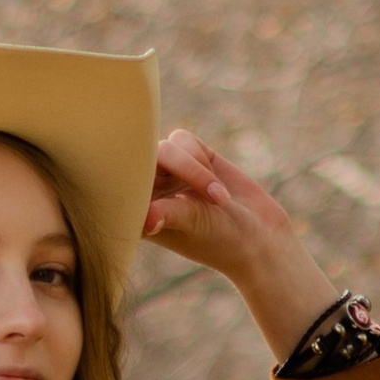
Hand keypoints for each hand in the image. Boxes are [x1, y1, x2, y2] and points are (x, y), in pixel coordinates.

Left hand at [141, 129, 339, 358]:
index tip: (156, 193)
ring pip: (167, 147)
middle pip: (144, 158)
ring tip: (218, 200)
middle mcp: (149, 191)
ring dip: (195, 169)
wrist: (261, 238)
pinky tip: (216, 184)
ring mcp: (169, 173)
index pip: (118, 184)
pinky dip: (200, 157)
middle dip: (178, 170)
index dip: (132, 180)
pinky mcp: (192, 156)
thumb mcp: (193, 224)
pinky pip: (183, 139)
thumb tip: (146, 219)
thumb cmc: (222, 240)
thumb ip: (168, 211)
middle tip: (210, 199)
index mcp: (137, 213)